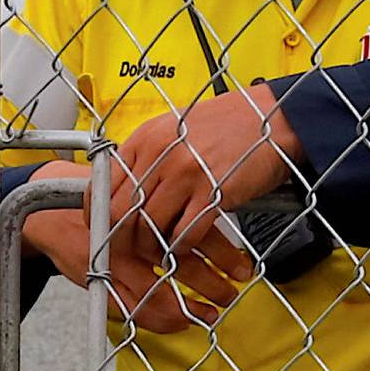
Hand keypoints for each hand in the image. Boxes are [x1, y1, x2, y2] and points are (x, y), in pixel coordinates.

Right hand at [20, 160, 252, 334]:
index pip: (193, 237)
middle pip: (182, 267)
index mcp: (144, 212)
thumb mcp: (136, 200)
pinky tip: (181, 320)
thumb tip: (218, 226)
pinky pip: (136, 312)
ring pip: (160, 296)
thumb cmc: (100, 205)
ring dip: (191, 308)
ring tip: (212, 311)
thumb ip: (175, 209)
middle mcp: (130, 240)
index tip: (243, 270)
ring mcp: (113, 266)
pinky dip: (162, 320)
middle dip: (213, 286)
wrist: (49, 214)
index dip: (222, 256)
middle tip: (232, 294)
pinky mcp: (101, 285)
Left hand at [109, 86, 304, 266]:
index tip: (104, 231)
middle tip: (130, 251)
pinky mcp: (213, 193)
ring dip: (155, 246)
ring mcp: (186, 173)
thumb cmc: (225, 126)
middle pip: (122, 212)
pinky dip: (182, 247)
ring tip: (162, 250)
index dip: (99, 216)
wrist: (270, 118)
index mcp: (145, 138)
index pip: (103, 186)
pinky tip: (187, 246)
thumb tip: (122, 190)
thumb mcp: (173, 129)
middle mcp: (160, 153)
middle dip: (122, 240)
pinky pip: (185, 234)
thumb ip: (146, 156)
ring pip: (151, 227)